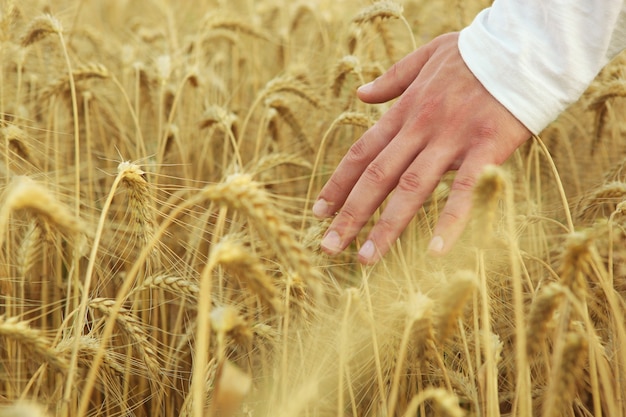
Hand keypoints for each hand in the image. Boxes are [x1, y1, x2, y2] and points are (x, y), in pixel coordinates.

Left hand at [313, 32, 530, 263]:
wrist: (523, 46)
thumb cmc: (474, 54)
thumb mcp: (424, 57)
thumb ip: (391, 78)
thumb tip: (360, 94)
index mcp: (404, 112)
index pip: (361, 153)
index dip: (337, 184)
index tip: (318, 211)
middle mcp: (420, 128)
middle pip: (377, 177)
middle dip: (350, 214)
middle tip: (328, 247)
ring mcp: (451, 139)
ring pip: (411, 188)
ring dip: (386, 227)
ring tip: (366, 259)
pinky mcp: (485, 146)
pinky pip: (464, 189)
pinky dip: (450, 221)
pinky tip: (435, 252)